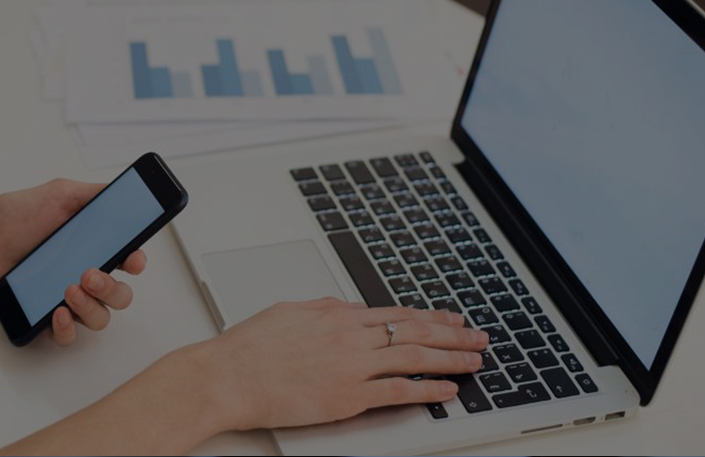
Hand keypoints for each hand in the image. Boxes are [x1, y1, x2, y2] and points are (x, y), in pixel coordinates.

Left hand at [0, 178, 146, 344]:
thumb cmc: (13, 216)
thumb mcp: (58, 194)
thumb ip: (93, 194)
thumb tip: (126, 194)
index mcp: (92, 248)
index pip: (128, 261)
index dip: (136, 263)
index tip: (133, 259)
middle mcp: (82, 276)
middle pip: (119, 296)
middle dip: (112, 289)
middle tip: (90, 275)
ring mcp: (62, 300)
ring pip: (98, 319)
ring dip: (91, 308)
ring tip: (69, 289)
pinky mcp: (40, 320)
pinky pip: (65, 337)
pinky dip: (68, 329)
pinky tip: (58, 312)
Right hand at [192, 298, 487, 430]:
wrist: (226, 376)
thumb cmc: (248, 348)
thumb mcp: (289, 312)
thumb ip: (323, 308)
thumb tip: (348, 308)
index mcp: (336, 314)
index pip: (397, 313)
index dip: (431, 317)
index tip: (452, 319)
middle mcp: (350, 337)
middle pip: (414, 333)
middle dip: (453, 335)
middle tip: (478, 337)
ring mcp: (351, 367)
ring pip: (414, 358)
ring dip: (450, 359)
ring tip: (474, 361)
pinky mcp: (347, 397)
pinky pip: (397, 391)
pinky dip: (426, 390)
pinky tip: (446, 389)